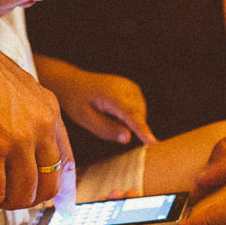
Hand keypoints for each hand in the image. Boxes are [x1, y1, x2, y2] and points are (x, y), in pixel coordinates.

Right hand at [0, 0, 72, 209]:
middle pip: (46, 187)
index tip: (33, 201)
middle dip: (19, 199)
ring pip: (20, 196)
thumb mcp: (9, 86)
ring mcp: (18, 137)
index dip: (50, 189)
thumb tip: (11, 150)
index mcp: (47, 108)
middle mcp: (40, 123)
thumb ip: (20, 115)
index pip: (64, 162)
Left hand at [35, 57, 155, 145]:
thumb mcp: (85, 119)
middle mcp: (124, 87)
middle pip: (137, 115)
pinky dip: (129, 115)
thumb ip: (106, 129)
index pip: (130, 114)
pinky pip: (138, 109)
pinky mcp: (133, 88)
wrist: (73, 82)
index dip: (141, 129)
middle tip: (104, 121)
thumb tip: (128, 138)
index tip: (152, 142)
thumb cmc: (77, 101)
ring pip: (139, 113)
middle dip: (127, 126)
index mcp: (110, 94)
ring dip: (128, 121)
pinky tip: (113, 111)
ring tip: (106, 114)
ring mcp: (130, 86)